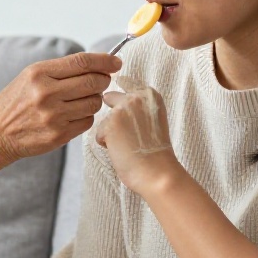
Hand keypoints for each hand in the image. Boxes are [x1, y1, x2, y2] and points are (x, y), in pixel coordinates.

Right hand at [0, 53, 120, 163]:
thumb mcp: (30, 77)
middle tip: (102, 81)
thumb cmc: (16, 102)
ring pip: (94, 103)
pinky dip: (86, 116)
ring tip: (82, 99)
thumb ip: (61, 69)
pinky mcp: (58, 136)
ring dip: (95, 99)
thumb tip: (99, 64)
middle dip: (103, 80)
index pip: (82, 62)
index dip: (104, 60)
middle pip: (93, 82)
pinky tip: (73, 115)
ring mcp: (53, 117)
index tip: (115, 62)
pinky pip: (88, 122)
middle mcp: (46, 94)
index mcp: (39, 74)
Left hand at [94, 74, 183, 194]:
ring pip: (104, 120)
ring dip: (111, 134)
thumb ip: (135, 105)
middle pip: (109, 98)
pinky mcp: (110, 124)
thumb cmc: (154, 150)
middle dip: (114, 116)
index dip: (123, 103)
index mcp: (150, 93)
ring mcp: (122, 109)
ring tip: (130, 145)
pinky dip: (107, 145)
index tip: (134, 121)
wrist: (157, 172)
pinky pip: (99, 134)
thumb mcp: (151, 117)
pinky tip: (123, 150)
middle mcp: (136, 96)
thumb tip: (106, 96)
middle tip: (131, 135)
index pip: (125, 85)